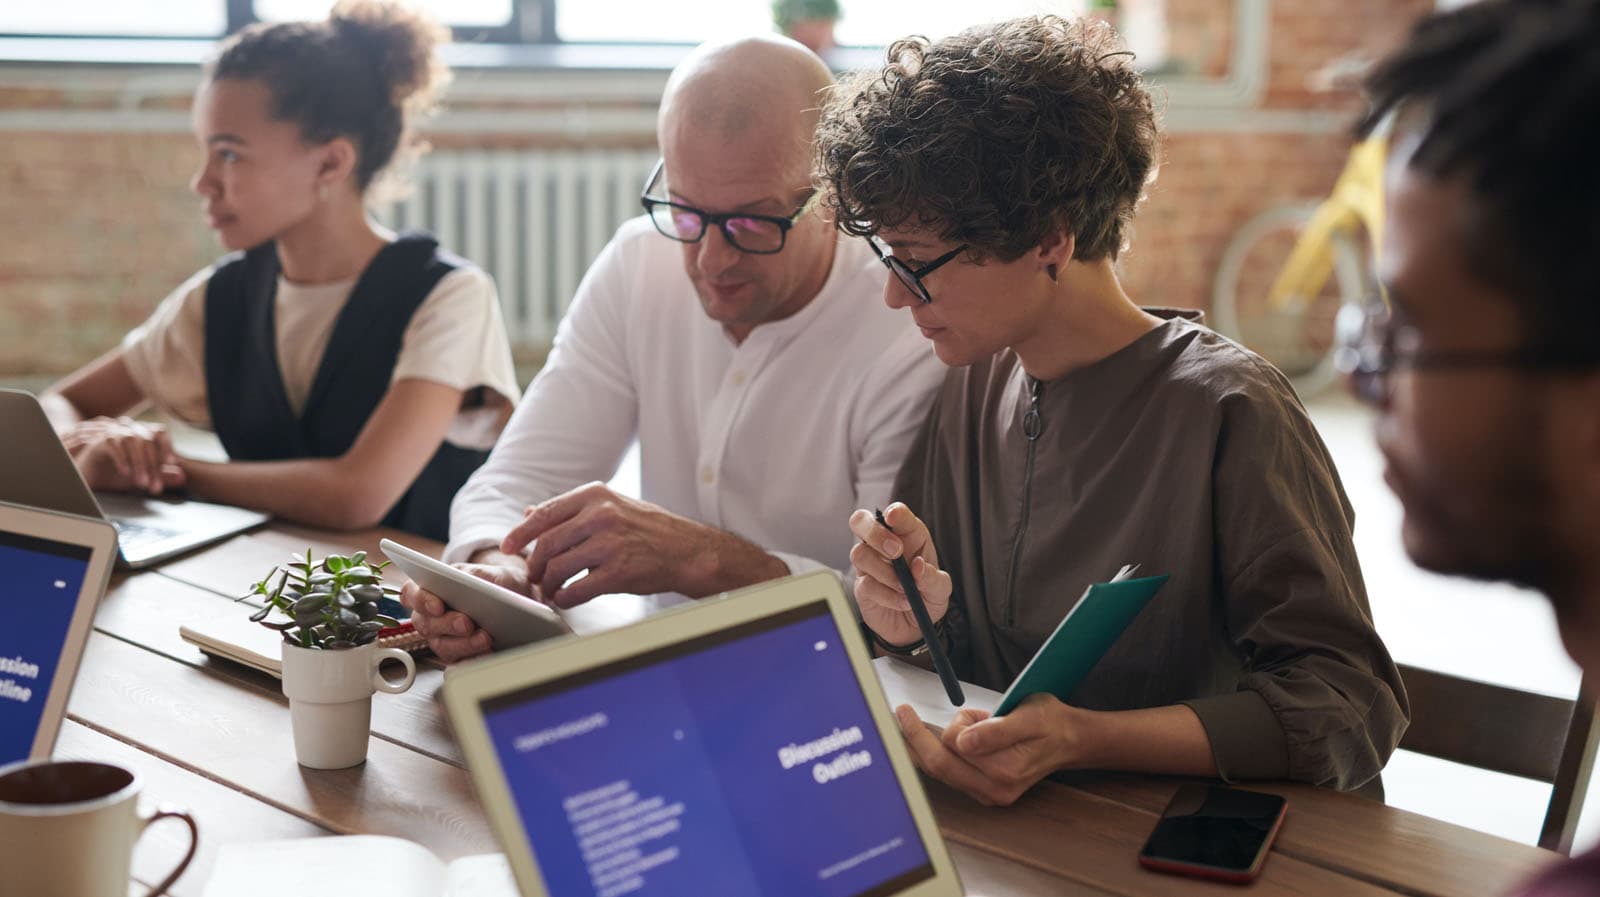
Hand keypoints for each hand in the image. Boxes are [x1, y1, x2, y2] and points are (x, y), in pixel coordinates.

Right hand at [61, 416, 185, 494]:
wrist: (86, 479)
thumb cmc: (115, 476)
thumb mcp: (142, 477)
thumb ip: (162, 476)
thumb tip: (183, 476)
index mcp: (142, 435)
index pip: (160, 432)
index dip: (167, 446)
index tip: (173, 464)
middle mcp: (129, 430)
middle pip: (147, 440)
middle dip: (153, 466)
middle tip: (155, 488)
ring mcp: (113, 433)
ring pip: (132, 440)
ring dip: (139, 463)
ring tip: (141, 483)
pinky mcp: (98, 441)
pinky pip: (112, 444)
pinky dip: (121, 458)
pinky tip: (125, 473)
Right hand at [399, 552, 532, 662]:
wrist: (516, 597)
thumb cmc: (494, 583)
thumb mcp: (486, 573)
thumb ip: (473, 576)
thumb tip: (468, 584)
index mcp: (431, 591)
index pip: (411, 594)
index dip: (421, 600)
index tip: (437, 605)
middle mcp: (431, 617)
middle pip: (427, 624)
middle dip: (447, 624)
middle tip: (466, 623)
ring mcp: (442, 639)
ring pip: (443, 646)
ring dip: (464, 644)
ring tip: (485, 638)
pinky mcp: (458, 657)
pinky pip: (458, 664)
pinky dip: (472, 660)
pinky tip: (486, 654)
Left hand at [502, 481, 782, 606]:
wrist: (688, 550)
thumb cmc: (649, 529)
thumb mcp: (612, 505)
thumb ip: (571, 510)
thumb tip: (530, 512)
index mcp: (596, 496)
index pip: (545, 513)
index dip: (520, 533)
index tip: (508, 546)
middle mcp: (601, 516)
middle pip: (547, 543)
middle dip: (535, 564)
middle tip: (534, 576)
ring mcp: (610, 545)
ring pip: (558, 568)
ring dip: (548, 583)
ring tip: (551, 589)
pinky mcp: (619, 573)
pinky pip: (577, 589)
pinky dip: (565, 597)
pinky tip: (567, 598)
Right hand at [848, 503, 951, 646]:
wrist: (914, 627)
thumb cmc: (927, 597)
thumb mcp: (941, 589)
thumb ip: (933, 577)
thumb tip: (918, 566)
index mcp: (907, 535)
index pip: (896, 514)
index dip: (894, 512)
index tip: (894, 516)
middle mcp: (883, 545)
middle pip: (861, 521)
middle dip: (875, 533)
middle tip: (896, 552)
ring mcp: (870, 564)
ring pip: (859, 553)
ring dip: (885, 572)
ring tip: (905, 588)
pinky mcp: (862, 585)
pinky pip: (866, 584)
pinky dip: (887, 595)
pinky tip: (902, 601)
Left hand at [893, 695, 1083, 806]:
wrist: (1068, 741)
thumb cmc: (1048, 723)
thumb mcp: (1028, 715)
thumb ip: (996, 730)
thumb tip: (963, 740)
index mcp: (1005, 770)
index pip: (953, 747)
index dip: (939, 724)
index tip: (911, 709)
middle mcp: (995, 789)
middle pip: (939, 765)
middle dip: (913, 739)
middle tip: (898, 715)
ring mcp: (989, 794)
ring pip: (940, 772)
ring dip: (922, 747)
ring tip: (908, 724)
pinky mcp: (983, 791)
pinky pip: (948, 775)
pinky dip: (933, 756)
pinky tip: (926, 740)